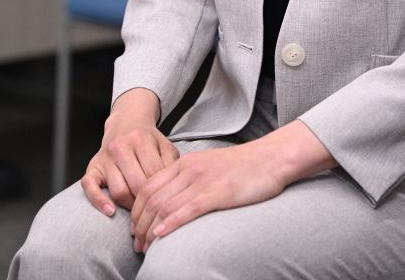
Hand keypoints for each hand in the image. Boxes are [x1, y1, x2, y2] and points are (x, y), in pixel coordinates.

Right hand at [81, 88, 178, 214]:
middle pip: (136, 185)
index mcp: (140, 139)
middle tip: (153, 210)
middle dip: (146, 201)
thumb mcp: (164, 145)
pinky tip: (111, 212)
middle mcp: (120, 147)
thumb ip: (170, 163)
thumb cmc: (148, 139)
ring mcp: (104, 158)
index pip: (153, 174)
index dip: (161, 192)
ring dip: (129, 205)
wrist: (126, 122)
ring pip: (117, 190)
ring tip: (138, 210)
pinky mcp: (92, 167)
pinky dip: (99, 201)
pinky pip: (89, 187)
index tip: (166, 202)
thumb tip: (173, 189)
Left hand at [130, 119, 334, 251]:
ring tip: (146, 247)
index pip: (148, 186)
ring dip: (150, 230)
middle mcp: (189, 169)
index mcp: (184, 163)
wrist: (271, 158)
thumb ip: (187, 179)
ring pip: (166, 206)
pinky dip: (171, 223)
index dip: (136, 211)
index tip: (134, 230)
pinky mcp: (219, 192)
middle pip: (152, 199)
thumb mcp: (207, 166)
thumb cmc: (242, 166)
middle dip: (139, 225)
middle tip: (137, 245)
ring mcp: (204, 180)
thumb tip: (170, 203)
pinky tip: (162, 235)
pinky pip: (189, 209)